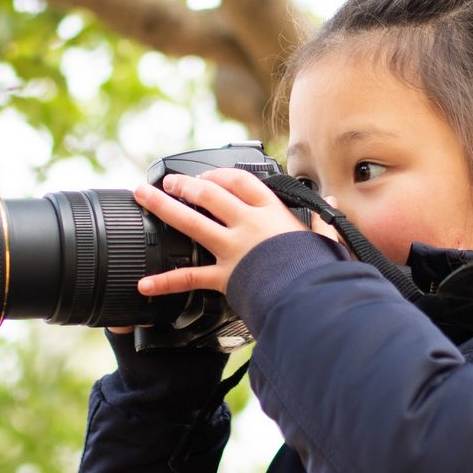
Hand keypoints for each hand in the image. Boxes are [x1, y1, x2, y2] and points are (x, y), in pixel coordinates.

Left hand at [133, 168, 310, 298]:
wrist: (312, 297)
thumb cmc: (318, 270)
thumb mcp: (325, 240)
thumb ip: (321, 221)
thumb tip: (329, 200)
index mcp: (271, 212)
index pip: (240, 181)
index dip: (218, 175)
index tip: (206, 177)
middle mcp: (248, 224)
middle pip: (209, 194)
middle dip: (184, 185)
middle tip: (167, 183)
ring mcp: (233, 248)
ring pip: (191, 222)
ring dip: (163, 207)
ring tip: (142, 197)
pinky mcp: (225, 276)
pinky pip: (190, 278)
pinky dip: (165, 282)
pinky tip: (145, 283)